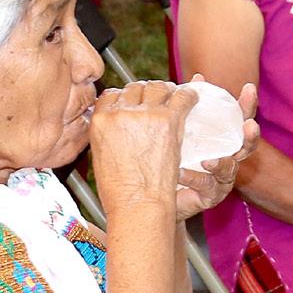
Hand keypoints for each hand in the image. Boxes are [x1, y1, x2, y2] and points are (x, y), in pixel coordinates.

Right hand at [87, 81, 195, 211]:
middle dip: (145, 92)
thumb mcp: (100, 157)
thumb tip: (116, 126)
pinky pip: (181, 96)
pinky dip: (189, 95)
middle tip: (156, 99)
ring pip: (157, 87)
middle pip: (135, 88)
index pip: (111, 94)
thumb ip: (106, 136)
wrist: (137, 205)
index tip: (134, 102)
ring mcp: (145, 114)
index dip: (125, 97)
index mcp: (100, 121)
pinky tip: (192, 98)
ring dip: (166, 90)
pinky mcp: (168, 120)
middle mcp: (120, 112)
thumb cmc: (119, 191)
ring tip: (173, 96)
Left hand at [174, 79, 259, 220]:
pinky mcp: (209, 196)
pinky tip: (180, 172)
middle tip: (250, 126)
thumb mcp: (183, 130)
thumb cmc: (173, 158)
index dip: (247, 105)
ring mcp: (221, 179)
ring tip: (208, 160)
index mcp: (222, 140)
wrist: (157, 193)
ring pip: (229, 171)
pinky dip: (192, 178)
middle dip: (251, 136)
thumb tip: (198, 77)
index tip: (248, 88)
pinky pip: (205, 187)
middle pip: (246, 146)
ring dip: (220, 164)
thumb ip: (192, 106)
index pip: (240, 120)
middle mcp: (227, 158)